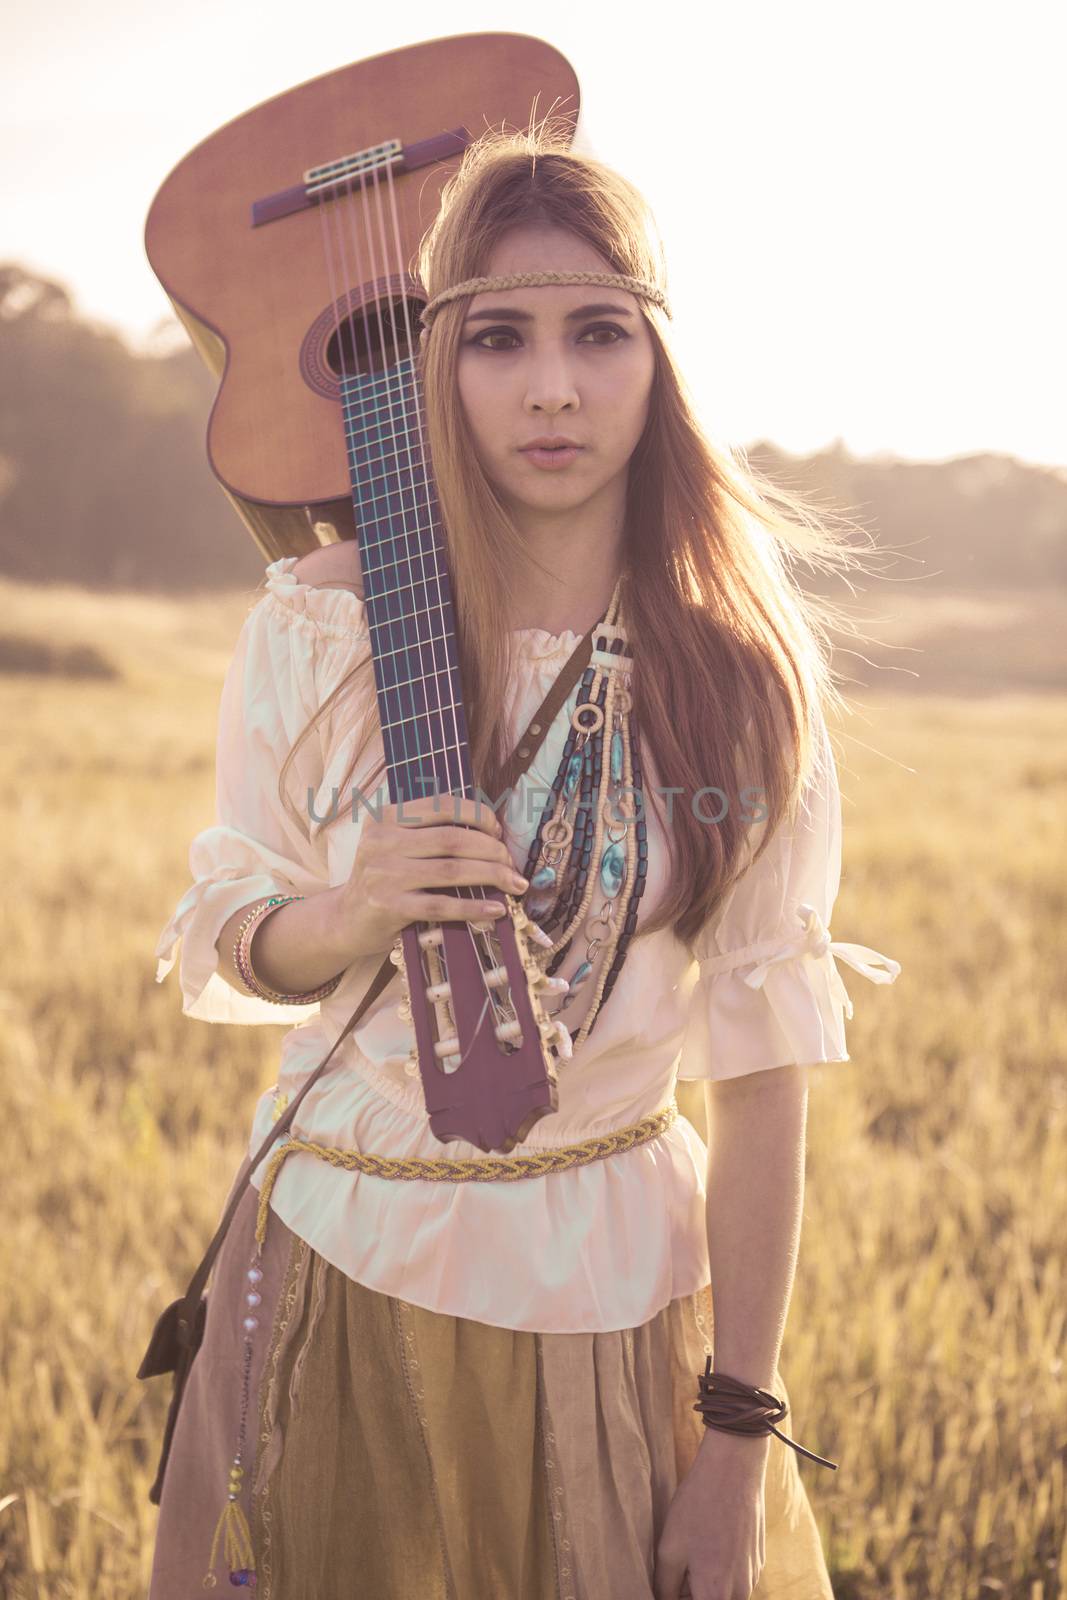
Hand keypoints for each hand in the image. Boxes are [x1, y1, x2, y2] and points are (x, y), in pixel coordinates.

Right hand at [338, 792, 526, 959]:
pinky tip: (496, 909)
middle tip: (511, 863)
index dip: (478, 816)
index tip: (498, 831)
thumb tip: (491, 831)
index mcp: (386, 816)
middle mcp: (382, 841)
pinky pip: (442, 905)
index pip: (442, 805)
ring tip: (515, 884)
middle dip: (491, 850)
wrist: (345, 918)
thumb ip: (429, 830)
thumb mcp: (395, 843)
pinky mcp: (390, 907)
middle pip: (452, 839)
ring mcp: (384, 875)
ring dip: (491, 877)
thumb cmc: (383, 878)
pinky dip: (474, 907)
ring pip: (452, 871)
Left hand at [652, 1430, 768, 1599]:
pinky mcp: (759, 1560)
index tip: (671, 1582)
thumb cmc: (698, 1507)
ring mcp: (753, 1576)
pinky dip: (722, 1569)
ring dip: (706, 1582)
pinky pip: (737, 1577)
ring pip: (724, 1593)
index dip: (676, 1597)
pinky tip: (711, 1540)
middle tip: (678, 1566)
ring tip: (694, 1550)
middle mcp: (741, 1592)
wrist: (733, 1470)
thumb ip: (665, 1588)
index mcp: (716, 1595)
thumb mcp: (669, 1549)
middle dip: (690, 1592)